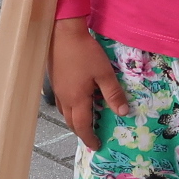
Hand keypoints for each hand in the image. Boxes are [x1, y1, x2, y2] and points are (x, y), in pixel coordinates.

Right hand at [51, 17, 127, 146]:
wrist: (63, 32)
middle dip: (81, 132)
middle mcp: (64, 98)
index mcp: (77, 99)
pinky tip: (77, 101)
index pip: (82, 126)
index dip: (89, 138)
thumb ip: (113, 93)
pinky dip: (70, 109)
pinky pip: (62, 102)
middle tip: (91, 136)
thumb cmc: (85, 52)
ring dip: (75, 120)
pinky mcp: (55, 80)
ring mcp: (57, 89)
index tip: (97, 145)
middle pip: (71, 122)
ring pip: (65, 112)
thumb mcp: (104, 73)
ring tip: (86, 121)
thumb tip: (123, 112)